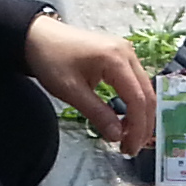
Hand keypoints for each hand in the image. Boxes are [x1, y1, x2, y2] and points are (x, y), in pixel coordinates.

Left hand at [25, 13, 156, 151]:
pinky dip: (134, 104)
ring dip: (139, 116)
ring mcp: (126, 52)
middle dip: (142, 126)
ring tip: (127, 137)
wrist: (38, 36)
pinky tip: (124, 119)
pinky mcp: (121, 56)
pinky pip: (135, 83)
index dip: (137, 128)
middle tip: (131, 148)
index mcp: (116, 59)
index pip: (138, 100)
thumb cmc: (51, 59)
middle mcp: (127, 53)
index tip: (128, 148)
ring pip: (144, 90)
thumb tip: (117, 136)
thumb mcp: (71, 91)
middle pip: (147, 95)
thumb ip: (97, 113)